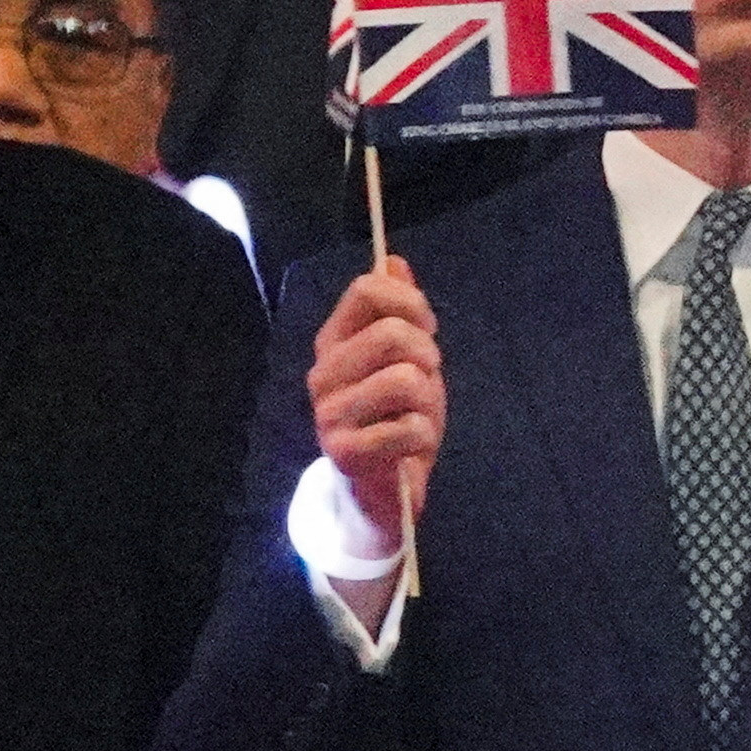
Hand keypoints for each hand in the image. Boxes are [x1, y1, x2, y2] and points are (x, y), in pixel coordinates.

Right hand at [308, 260, 442, 565]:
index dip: (412, 304)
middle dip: (427, 357)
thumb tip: (394, 261)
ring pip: (406, 380)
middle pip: (392, 333)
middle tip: (423, 384)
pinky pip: (409, 428)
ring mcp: (328, 413)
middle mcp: (323, 373)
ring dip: (427, 403)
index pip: (367, 290)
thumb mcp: (406, 359)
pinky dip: (423, 436)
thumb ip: (399, 312)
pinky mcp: (343, 452)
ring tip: (414, 418)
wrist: (381, 489)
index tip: (426, 330)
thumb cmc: (395, 417)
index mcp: (334, 342)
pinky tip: (407, 447)